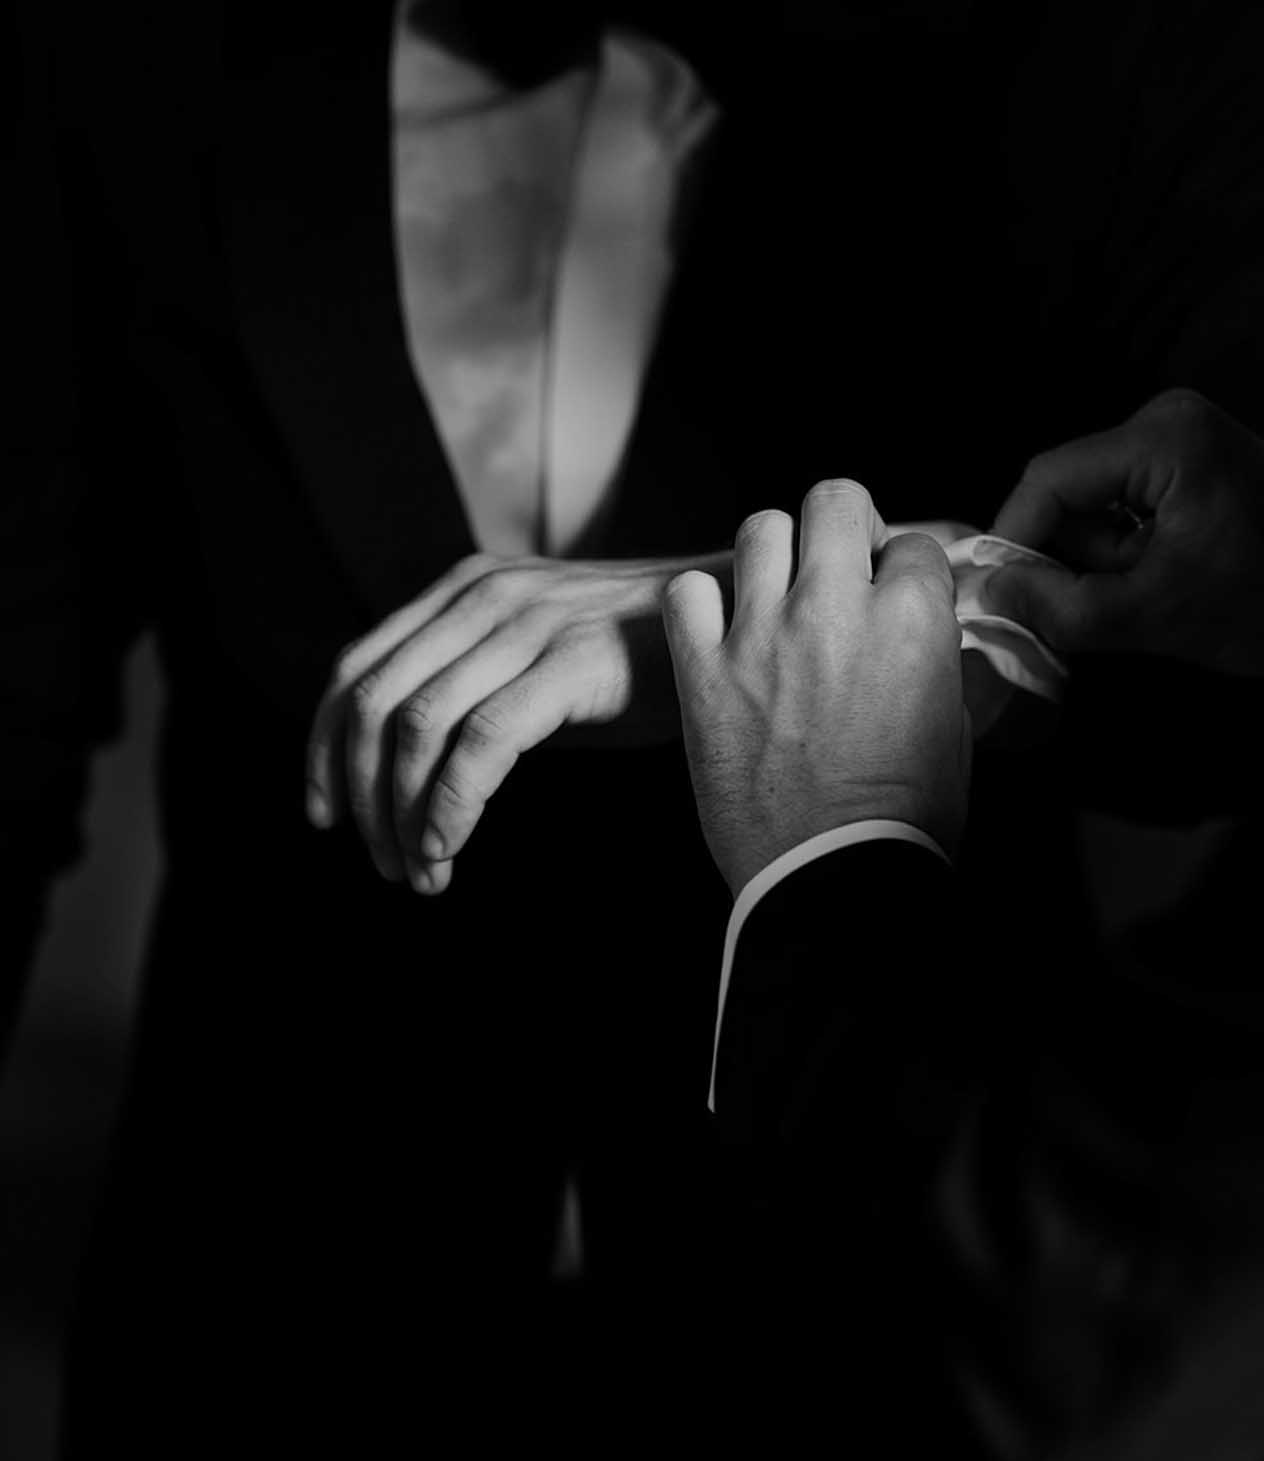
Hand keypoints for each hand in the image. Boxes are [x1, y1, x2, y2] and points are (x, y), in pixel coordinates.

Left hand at [306, 549, 727, 891]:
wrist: (743, 620)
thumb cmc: (642, 658)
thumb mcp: (540, 654)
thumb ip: (476, 681)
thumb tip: (407, 766)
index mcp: (464, 589)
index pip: (355, 667)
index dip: (322, 749)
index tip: (326, 815)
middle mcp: (484, 595)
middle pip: (372, 701)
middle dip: (361, 796)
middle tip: (383, 863)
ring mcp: (529, 623)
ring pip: (417, 725)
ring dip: (404, 814)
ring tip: (423, 871)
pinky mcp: (572, 661)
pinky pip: (483, 741)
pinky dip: (452, 803)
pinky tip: (452, 844)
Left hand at [663, 479, 970, 895]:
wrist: (834, 880)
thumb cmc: (903, 821)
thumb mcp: (959, 732)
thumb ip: (945, 668)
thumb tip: (939, 644)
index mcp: (912, 621)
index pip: (914, 544)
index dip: (903, 569)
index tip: (892, 596)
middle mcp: (835, 610)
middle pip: (834, 501)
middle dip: (842, 526)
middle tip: (836, 566)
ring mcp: (762, 636)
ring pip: (760, 529)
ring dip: (773, 556)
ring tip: (776, 596)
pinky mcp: (704, 673)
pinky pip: (686, 592)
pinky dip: (700, 605)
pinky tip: (718, 632)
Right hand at [982, 390, 1263, 675]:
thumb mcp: (1161, 613)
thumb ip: (1066, 608)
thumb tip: (992, 594)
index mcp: (1163, 439)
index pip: (1050, 480)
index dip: (1012, 539)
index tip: (996, 594)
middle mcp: (1167, 425)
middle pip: (1069, 494)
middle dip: (1070, 560)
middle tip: (1095, 614)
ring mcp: (1181, 444)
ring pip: (1095, 511)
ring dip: (1103, 565)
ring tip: (1154, 598)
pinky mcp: (1190, 471)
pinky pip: (1126, 514)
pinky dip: (1128, 559)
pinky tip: (1163, 585)